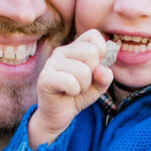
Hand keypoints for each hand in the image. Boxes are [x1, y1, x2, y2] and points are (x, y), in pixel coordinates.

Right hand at [28, 29, 112, 146]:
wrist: (58, 115)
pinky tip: (67, 93)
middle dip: (93, 73)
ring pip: (83, 70)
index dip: (101, 52)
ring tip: (74, 90)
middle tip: (83, 83)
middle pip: (91, 51)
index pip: (93, 35)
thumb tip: (101, 70)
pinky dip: (75, 91)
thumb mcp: (98, 86)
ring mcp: (51, 63)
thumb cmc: (78, 96)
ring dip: (84, 86)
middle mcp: (62, 52)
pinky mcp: (45, 78)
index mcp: (75, 48)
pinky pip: (70, 81)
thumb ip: (105, 76)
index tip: (95, 68)